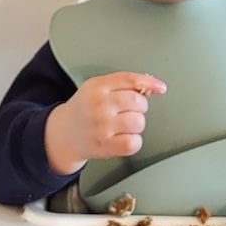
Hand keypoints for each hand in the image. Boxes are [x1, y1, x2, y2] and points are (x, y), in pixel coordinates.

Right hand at [45, 72, 166, 176]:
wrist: (65, 134)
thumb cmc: (86, 108)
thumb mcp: (98, 88)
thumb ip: (124, 84)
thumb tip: (155, 86)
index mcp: (97, 87)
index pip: (130, 80)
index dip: (149, 83)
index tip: (161, 88)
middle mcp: (99, 105)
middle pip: (138, 101)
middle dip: (140, 106)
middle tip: (129, 110)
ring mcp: (101, 126)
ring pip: (138, 122)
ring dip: (136, 124)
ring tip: (124, 125)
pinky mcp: (105, 146)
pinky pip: (133, 143)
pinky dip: (134, 141)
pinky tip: (125, 138)